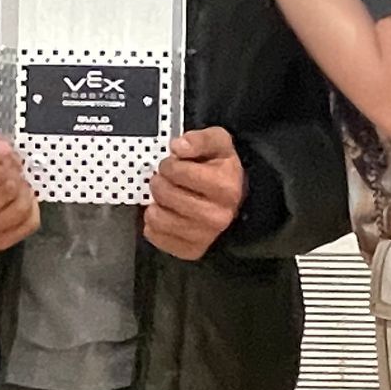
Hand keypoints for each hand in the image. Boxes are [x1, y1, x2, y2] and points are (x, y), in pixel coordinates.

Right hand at [0, 124, 40, 251]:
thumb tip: (2, 150)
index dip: (3, 160)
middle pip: (10, 190)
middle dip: (13, 175)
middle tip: (5, 171)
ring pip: (22, 208)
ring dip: (22, 191)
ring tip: (11, 184)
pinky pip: (30, 223)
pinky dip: (29, 208)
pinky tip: (16, 200)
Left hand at [145, 125, 246, 260]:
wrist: (236, 199)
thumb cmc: (223, 171)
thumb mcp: (219, 143)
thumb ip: (199, 139)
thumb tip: (178, 146)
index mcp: (225, 188)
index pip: (178, 172)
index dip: (170, 164)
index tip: (174, 164)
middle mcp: (216, 216)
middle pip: (166, 195)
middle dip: (160, 182)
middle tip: (166, 180)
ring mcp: (204, 236)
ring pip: (157, 218)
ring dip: (155, 203)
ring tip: (164, 197)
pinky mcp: (190, 249)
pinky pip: (154, 235)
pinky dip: (154, 223)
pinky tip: (165, 213)